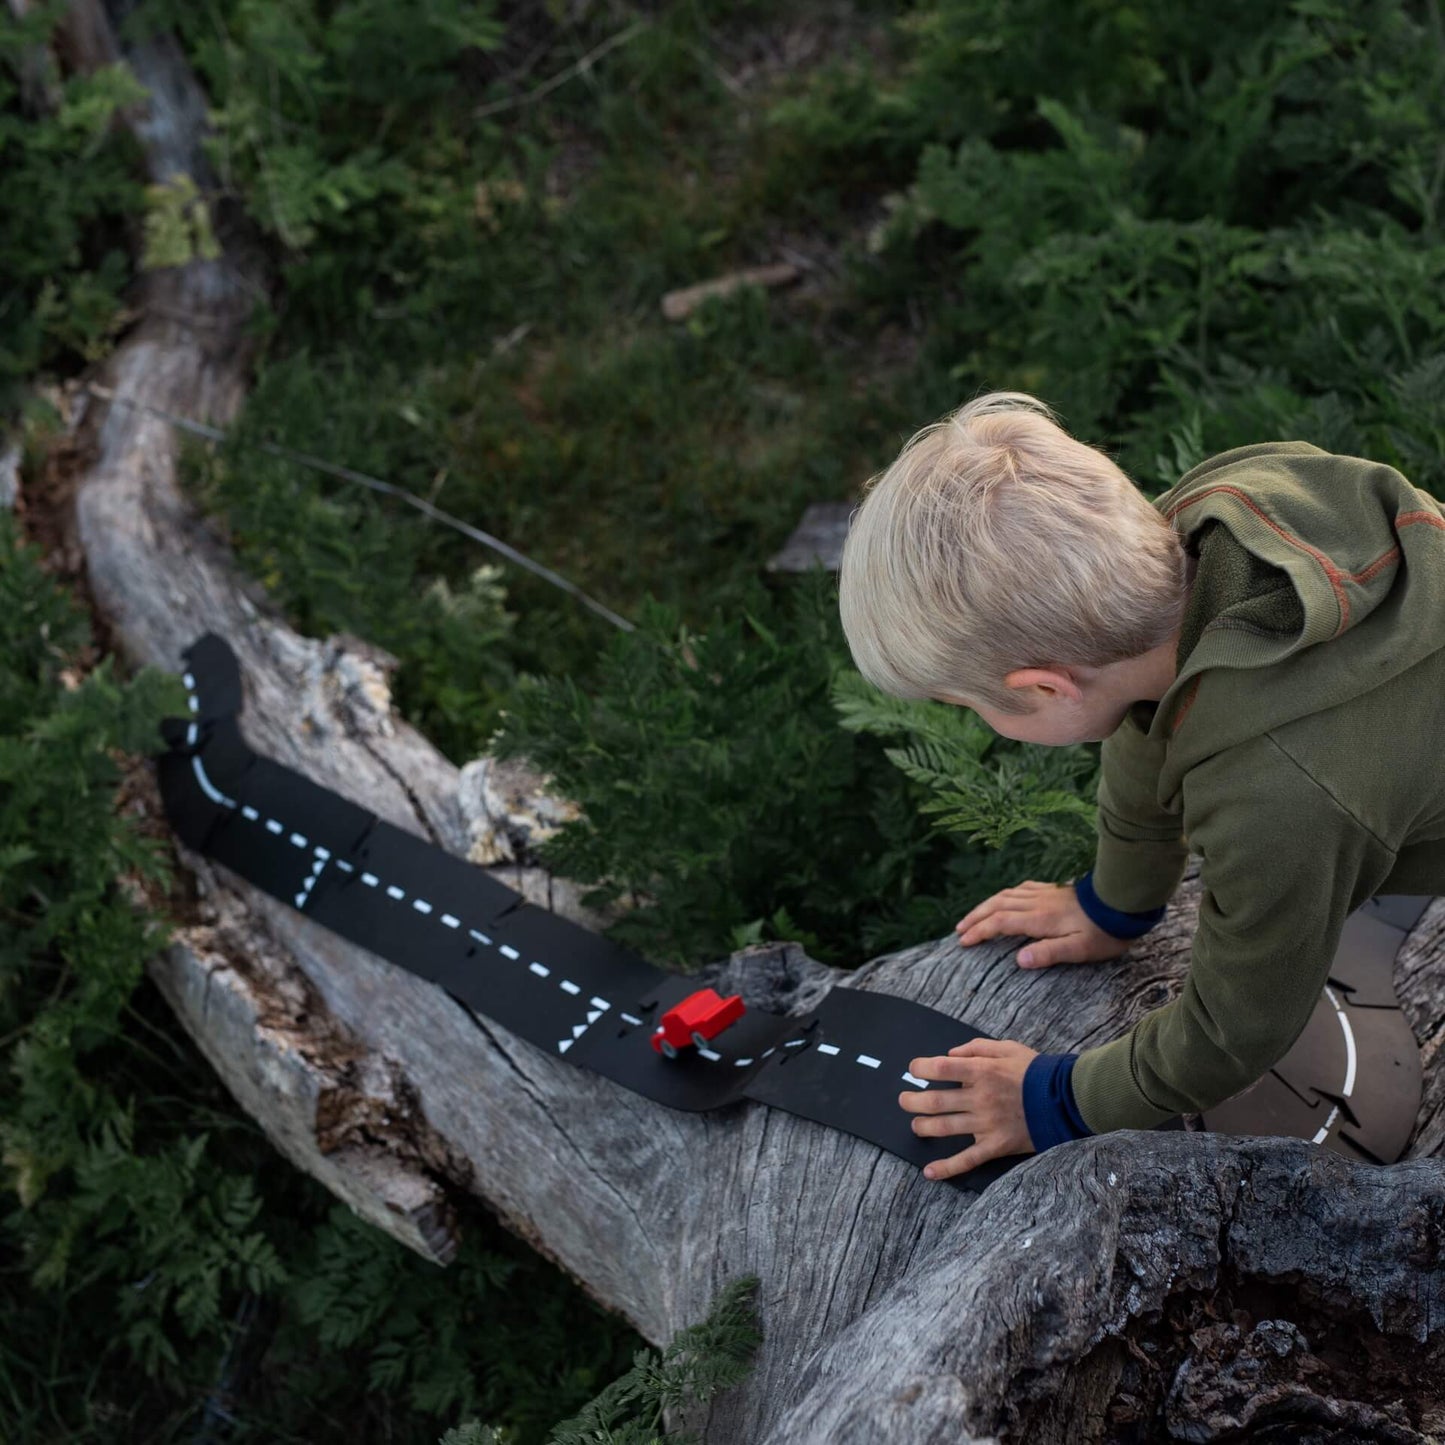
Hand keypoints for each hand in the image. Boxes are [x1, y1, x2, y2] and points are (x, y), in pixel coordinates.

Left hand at [899, 1038, 1036, 1180]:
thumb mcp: (1007, 1048)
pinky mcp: (995, 1145)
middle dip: (912, 1101)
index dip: (920, 1067)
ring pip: (944, 1128)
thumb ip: (976, 1048)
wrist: (1066, 1100)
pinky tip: (929, 1172)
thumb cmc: (1036, 1071)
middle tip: (904, 1100)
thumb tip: (950, 1053)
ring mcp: (986, 1124)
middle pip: (934, 1101)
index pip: (940, 1068)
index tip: (914, 1069)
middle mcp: (980, 1098)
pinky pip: (967, 1159)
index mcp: (981, 1071)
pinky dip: (946, 1168)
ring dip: (923, 1127)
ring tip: (916, 1125)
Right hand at [955, 880, 1131, 969]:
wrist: (1121, 903)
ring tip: (973, 916)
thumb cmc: (1103, 932)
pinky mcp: (1053, 889)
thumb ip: (1048, 953)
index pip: (1000, 923)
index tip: (964, 941)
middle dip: (975, 917)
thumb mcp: (1079, 950)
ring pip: (1005, 895)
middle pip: (996, 906)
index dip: (979, 931)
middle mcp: (1036, 903)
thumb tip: (1019, 961)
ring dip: (985, 905)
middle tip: (959, 930)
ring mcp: (1044, 894)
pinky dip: (1005, 894)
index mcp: (1040, 919)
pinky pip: (1020, 888)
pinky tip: (1004, 898)